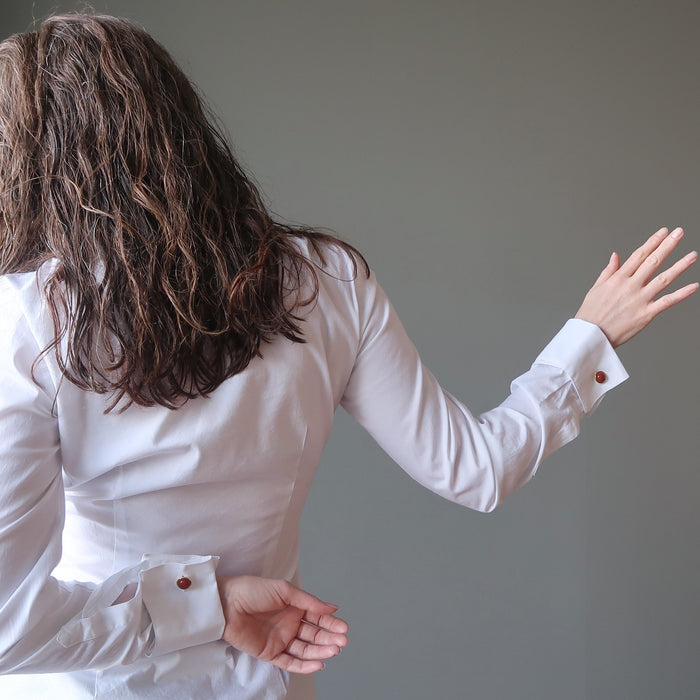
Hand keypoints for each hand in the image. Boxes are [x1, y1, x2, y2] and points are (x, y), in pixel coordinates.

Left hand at [217, 575, 347, 673]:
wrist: (226, 604)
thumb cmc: (252, 590)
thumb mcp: (284, 590)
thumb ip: (308, 601)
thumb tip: (332, 608)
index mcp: (294, 607)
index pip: (318, 617)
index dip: (331, 623)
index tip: (344, 628)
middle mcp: (290, 624)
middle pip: (314, 635)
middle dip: (329, 639)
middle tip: (342, 642)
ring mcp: (281, 640)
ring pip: (306, 650)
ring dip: (321, 651)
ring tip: (334, 651)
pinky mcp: (270, 653)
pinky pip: (290, 662)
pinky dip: (304, 665)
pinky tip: (318, 663)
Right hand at [575, 227, 697, 347]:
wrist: (590, 336)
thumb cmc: (591, 314)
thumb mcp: (595, 288)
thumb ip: (608, 271)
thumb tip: (615, 256)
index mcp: (617, 279)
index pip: (639, 255)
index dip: (652, 242)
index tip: (663, 232)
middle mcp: (630, 286)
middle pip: (653, 261)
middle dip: (668, 245)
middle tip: (679, 233)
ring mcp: (639, 299)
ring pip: (664, 279)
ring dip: (680, 265)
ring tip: (692, 255)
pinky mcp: (646, 314)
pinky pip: (667, 302)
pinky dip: (681, 294)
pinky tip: (693, 286)